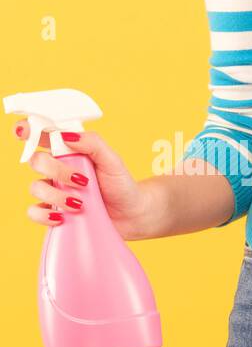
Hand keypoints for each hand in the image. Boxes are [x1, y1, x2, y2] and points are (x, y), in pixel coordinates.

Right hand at [17, 125, 157, 238]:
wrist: (132, 215)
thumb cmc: (120, 184)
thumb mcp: (112, 160)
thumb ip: (93, 143)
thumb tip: (66, 135)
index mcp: (67, 152)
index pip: (41, 136)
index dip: (28, 130)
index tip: (25, 132)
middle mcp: (56, 170)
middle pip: (36, 161)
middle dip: (56, 170)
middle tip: (82, 180)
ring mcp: (54, 191)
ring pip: (36, 188)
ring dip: (57, 195)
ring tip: (80, 203)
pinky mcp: (54, 212)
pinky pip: (34, 212)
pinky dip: (44, 214)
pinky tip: (62, 216)